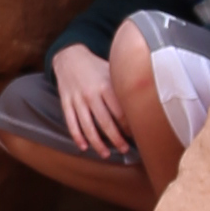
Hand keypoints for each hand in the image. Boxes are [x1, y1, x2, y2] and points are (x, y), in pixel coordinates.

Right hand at [50, 41, 132, 162]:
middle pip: (105, 122)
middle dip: (116, 138)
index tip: (136, 134)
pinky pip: (71, 122)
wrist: (69, 56)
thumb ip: (124, 85)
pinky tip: (84, 147)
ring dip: (97, 143)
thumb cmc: (96, 66)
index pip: (119, 111)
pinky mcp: (66, 102)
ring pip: (87, 126)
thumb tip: (143, 99)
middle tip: (124, 149)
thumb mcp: (112, 70)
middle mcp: (91, 93)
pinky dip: (77, 136)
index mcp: (105, 85)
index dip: (128, 125)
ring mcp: (77, 99)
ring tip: (106, 154)